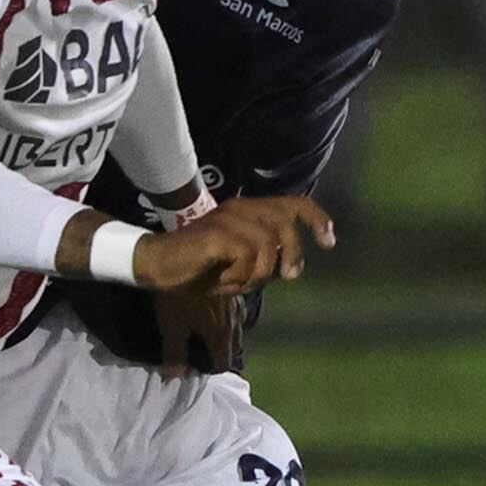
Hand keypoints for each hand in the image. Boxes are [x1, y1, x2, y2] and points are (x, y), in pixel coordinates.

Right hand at [136, 194, 333, 291]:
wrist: (156, 266)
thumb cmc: (195, 269)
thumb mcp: (239, 268)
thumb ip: (265, 262)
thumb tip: (289, 266)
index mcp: (248, 211)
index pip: (292, 203)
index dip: (316, 219)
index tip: (329, 242)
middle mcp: (240, 209)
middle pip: (285, 222)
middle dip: (293, 253)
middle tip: (289, 275)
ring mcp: (228, 219)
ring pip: (267, 245)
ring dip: (258, 273)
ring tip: (236, 282)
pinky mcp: (218, 233)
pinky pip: (247, 256)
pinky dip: (239, 275)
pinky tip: (222, 281)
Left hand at [155, 280, 248, 375]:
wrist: (186, 261)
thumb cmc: (177, 298)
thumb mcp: (172, 326)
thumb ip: (175, 353)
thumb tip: (174, 378)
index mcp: (217, 335)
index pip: (223, 363)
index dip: (212, 369)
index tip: (200, 368)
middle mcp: (231, 323)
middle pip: (233, 348)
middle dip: (223, 355)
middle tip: (206, 356)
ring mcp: (235, 306)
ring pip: (238, 330)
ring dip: (229, 338)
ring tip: (216, 339)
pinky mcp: (233, 291)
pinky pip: (238, 312)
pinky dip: (232, 320)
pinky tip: (223, 316)